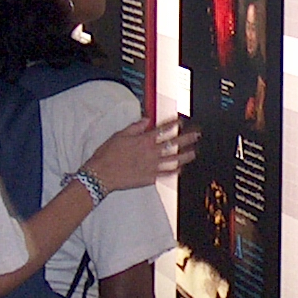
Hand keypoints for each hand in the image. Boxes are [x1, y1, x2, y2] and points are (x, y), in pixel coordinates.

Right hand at [84, 119, 200, 191]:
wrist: (100, 174)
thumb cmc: (107, 155)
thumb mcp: (119, 135)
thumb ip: (135, 127)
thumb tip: (146, 120)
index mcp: (143, 140)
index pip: (163, 129)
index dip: (173, 124)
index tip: (181, 121)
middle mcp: (150, 152)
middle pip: (173, 143)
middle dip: (187, 138)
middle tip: (196, 135)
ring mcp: (151, 166)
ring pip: (173, 159)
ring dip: (185, 155)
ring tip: (194, 152)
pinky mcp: (149, 177)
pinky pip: (166, 174)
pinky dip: (175, 171)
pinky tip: (181, 169)